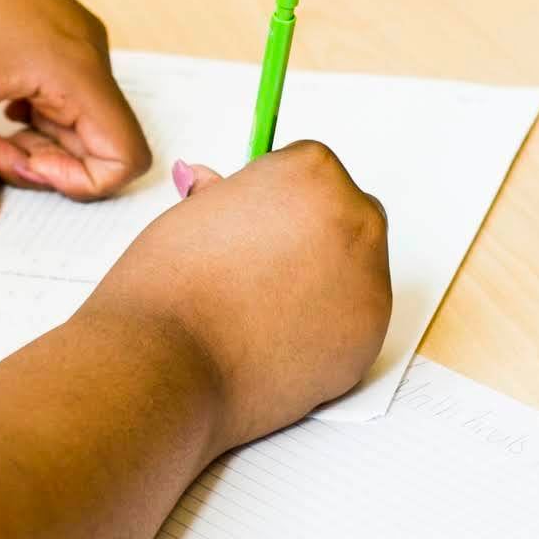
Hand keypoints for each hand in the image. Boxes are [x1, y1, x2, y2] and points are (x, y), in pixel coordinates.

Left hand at [0, 0, 146, 250]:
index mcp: (73, 59)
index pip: (126, 154)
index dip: (75, 182)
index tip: (7, 163)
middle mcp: (83, 40)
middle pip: (101, 136)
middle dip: (45, 161)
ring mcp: (63, 26)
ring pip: (77, 112)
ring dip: (32, 137)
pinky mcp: (40, 20)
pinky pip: (59, 85)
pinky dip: (26, 110)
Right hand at [92, 147, 392, 451]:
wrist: (167, 366)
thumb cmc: (169, 290)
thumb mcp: (194, 216)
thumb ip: (228, 198)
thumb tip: (213, 184)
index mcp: (314, 172)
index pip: (313, 176)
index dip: (275, 206)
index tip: (250, 231)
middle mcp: (356, 218)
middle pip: (347, 217)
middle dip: (313, 239)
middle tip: (259, 272)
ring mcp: (371, 280)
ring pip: (357, 273)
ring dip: (323, 285)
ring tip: (261, 311)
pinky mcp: (371, 337)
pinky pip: (355, 324)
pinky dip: (325, 331)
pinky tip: (278, 342)